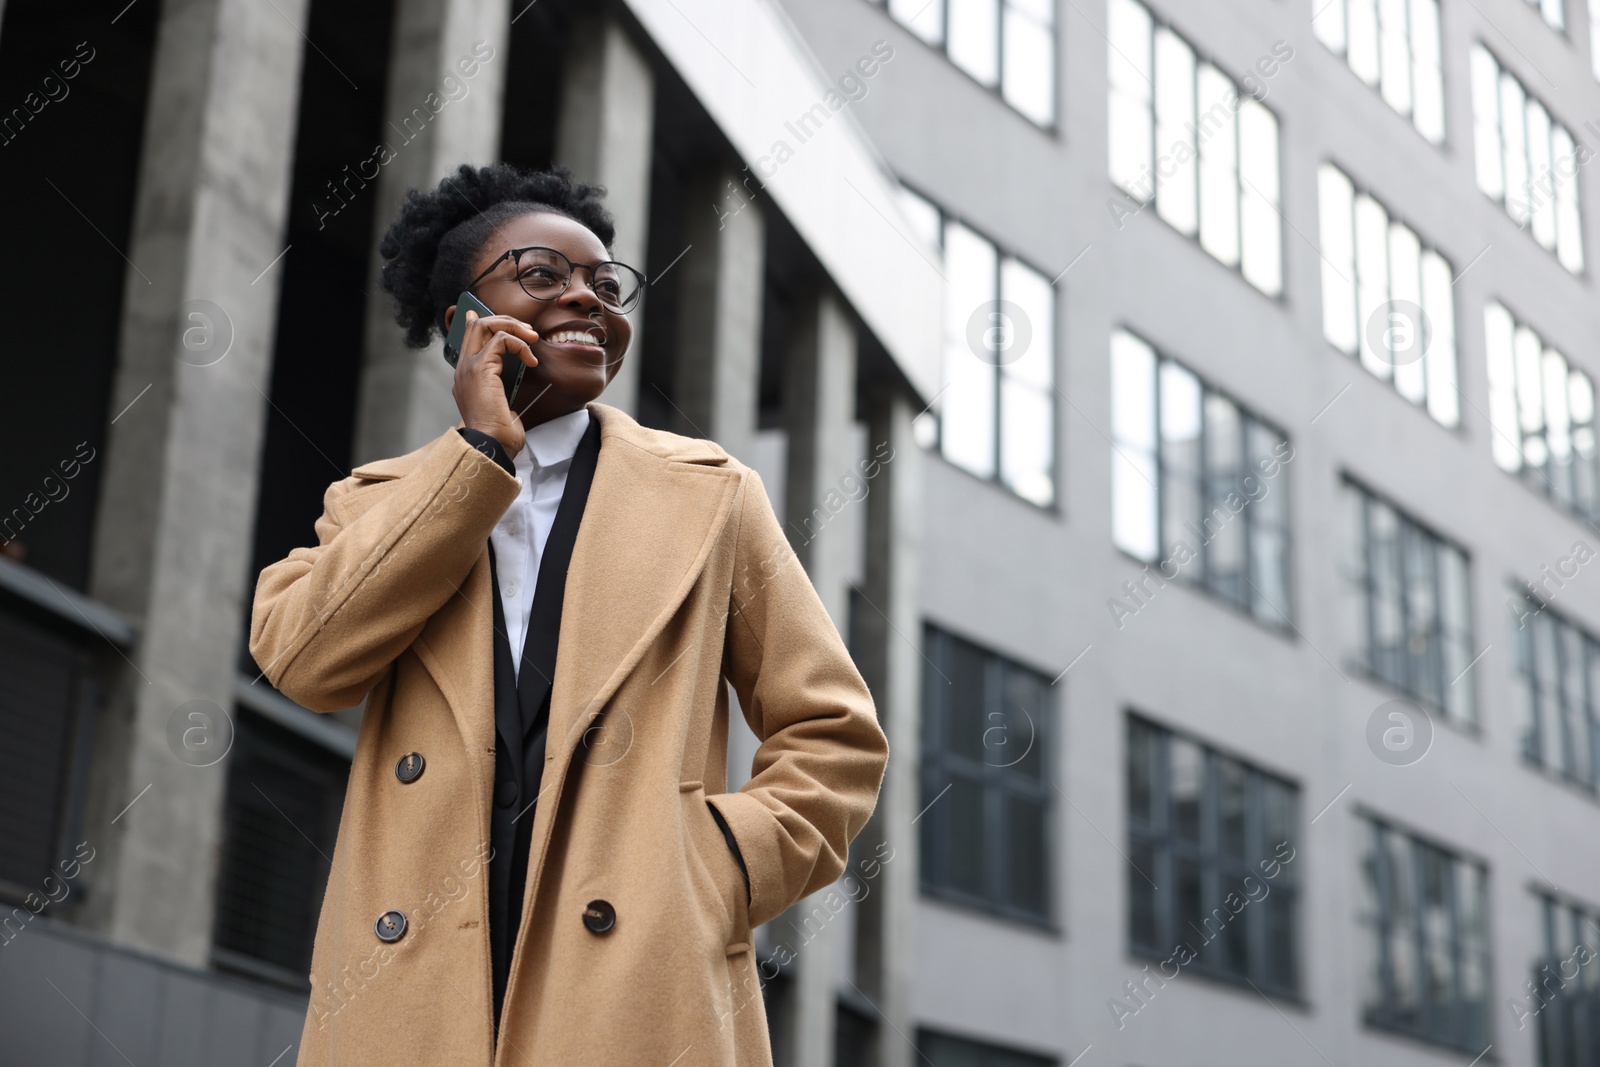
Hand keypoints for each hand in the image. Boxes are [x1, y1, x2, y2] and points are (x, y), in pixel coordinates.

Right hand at [451, 309, 538, 455]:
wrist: (493, 444)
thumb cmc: (500, 432)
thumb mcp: (503, 403)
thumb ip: (504, 384)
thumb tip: (518, 371)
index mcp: (465, 376)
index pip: (468, 338)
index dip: (480, 322)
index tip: (497, 318)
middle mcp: (463, 369)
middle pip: (476, 326)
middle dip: (504, 321)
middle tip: (527, 332)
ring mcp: (469, 367)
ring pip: (485, 325)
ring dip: (513, 327)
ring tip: (532, 338)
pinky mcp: (480, 369)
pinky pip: (501, 340)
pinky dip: (519, 344)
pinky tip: (531, 359)